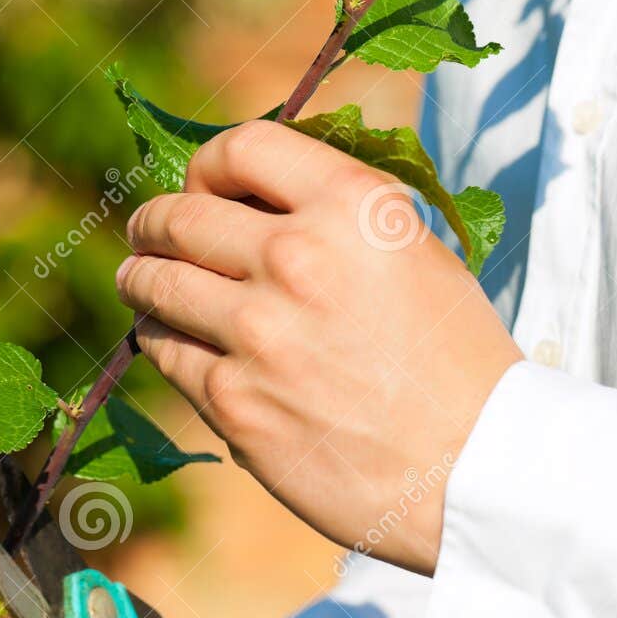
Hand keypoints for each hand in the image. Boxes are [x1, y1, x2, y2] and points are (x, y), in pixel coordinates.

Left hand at [116, 119, 521, 573]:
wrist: (475, 470)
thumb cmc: (458, 365)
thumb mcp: (418, 255)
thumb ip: (340, 217)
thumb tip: (257, 202)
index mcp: (354, 208)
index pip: (244, 147)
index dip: (208, 165)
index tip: (202, 187)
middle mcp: (298, 257)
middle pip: (180, 216)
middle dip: (154, 224)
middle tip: (147, 235)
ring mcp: (258, 332)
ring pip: (155, 284)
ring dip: (142, 280)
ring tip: (141, 284)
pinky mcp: (234, 402)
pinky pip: (166, 353)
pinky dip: (163, 343)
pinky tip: (172, 344)